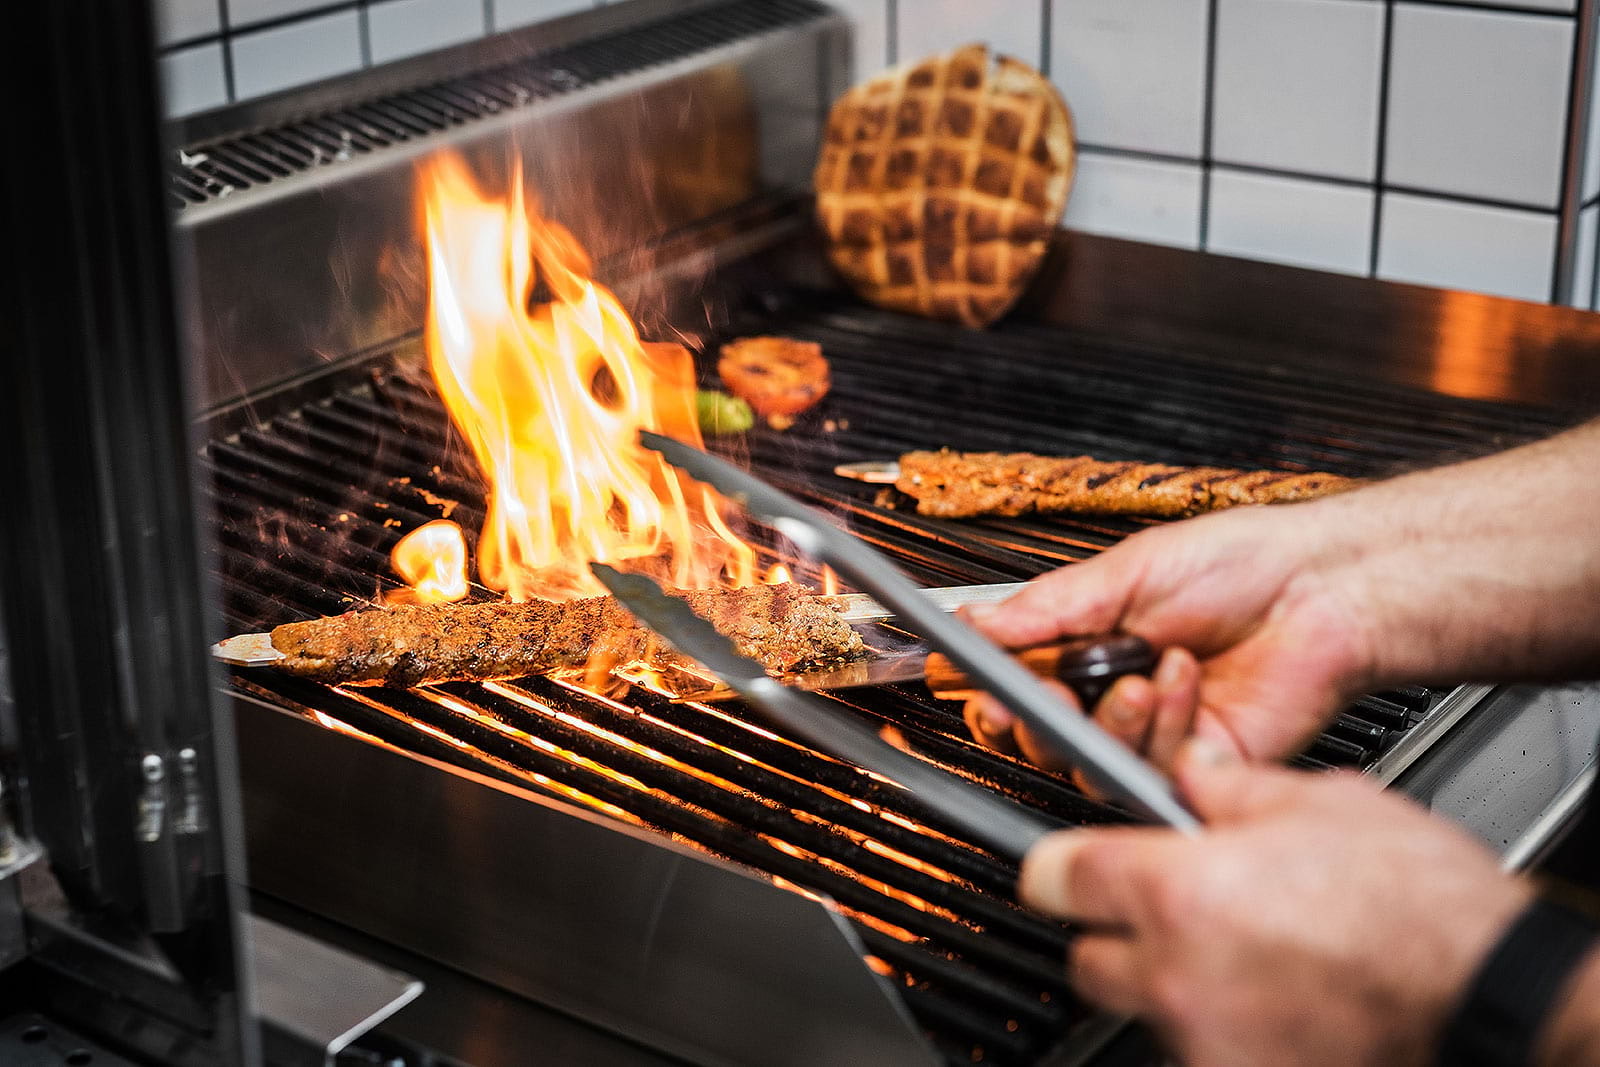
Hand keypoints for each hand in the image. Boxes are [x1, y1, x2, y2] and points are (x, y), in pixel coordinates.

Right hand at [963, 504, 1375, 773]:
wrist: (1317, 589)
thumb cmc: (1237, 566)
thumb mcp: (1125, 573)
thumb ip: (1045, 609)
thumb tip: (974, 623)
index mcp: (1083, 645)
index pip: (1014, 690)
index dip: (994, 701)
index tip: (987, 693)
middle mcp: (1110, 696)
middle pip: (1042, 741)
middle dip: (1039, 722)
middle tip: (1050, 696)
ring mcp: (1152, 734)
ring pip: (1091, 764)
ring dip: (1110, 721)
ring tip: (1142, 675)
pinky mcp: (1195, 765)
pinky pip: (1150, 770)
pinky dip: (1164, 725)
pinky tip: (1185, 682)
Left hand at [1020, 743, 1531, 1066]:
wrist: (1490, 990)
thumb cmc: (1416, 902)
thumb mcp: (1314, 801)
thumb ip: (1226, 789)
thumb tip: (1187, 771)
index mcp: (1175, 890)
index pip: (1052, 876)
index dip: (1059, 861)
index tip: (1068, 861)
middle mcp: (1174, 972)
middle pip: (1087, 955)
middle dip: (1112, 929)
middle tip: (1166, 905)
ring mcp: (1204, 1037)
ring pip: (1143, 1004)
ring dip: (1170, 974)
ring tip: (1240, 946)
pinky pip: (1196, 1043)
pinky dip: (1218, 1018)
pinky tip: (1270, 988)